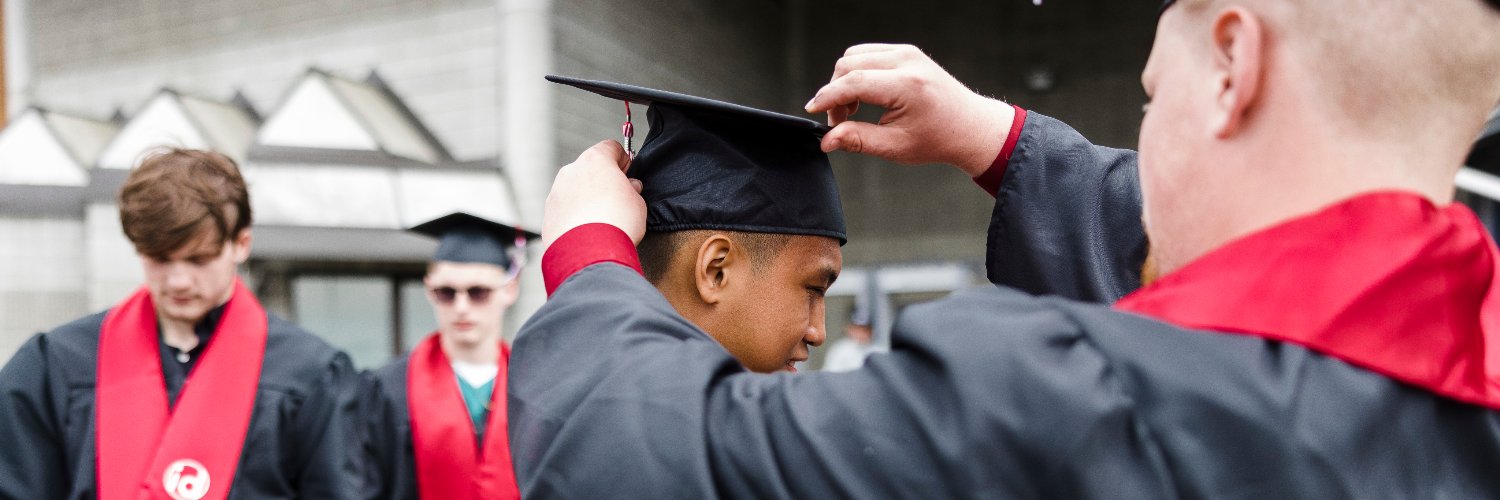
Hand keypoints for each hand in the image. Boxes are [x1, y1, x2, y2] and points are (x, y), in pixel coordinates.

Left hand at [542, 141, 646, 245]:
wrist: (590, 253)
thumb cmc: (616, 224)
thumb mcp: (638, 201)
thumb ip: (632, 189)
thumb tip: (630, 187)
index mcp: (595, 161)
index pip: (611, 147)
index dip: (622, 160)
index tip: (627, 173)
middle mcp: (571, 172)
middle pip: (589, 169)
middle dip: (602, 181)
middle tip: (617, 199)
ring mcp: (556, 193)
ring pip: (574, 190)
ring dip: (587, 199)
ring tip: (602, 220)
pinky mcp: (548, 216)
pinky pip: (565, 210)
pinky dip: (575, 217)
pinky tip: (588, 231)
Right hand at [805, 44, 1014, 177]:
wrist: (969, 126)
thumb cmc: (938, 139)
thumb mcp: (895, 147)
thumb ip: (857, 140)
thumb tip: (826, 140)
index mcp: (907, 85)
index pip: (854, 82)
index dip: (828, 97)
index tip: (812, 110)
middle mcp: (907, 61)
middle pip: (849, 64)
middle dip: (835, 92)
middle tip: (839, 121)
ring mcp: (907, 52)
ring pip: (855, 56)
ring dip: (844, 81)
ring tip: (852, 110)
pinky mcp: (906, 51)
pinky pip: (868, 54)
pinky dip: (857, 73)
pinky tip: (863, 96)